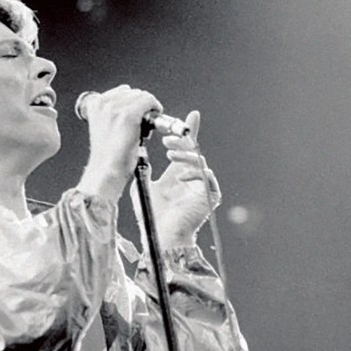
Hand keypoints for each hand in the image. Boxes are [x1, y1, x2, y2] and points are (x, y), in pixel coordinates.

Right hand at [76, 85, 162, 203]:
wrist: (106, 172)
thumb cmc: (107, 156)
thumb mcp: (104, 128)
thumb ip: (113, 113)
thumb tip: (136, 102)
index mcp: (93, 104)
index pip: (121, 91)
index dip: (131, 104)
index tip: (133, 119)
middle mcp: (103, 102)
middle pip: (133, 92)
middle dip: (140, 106)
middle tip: (140, 126)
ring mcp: (115, 108)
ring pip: (142, 96)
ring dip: (148, 109)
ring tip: (143, 128)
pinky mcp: (128, 115)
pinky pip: (149, 101)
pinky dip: (155, 109)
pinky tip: (154, 124)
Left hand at [130, 110, 220, 249]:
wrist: (160, 235)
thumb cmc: (152, 215)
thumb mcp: (143, 185)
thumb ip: (144, 169)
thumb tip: (140, 153)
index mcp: (179, 172)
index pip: (186, 147)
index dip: (191, 131)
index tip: (193, 115)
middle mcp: (192, 176)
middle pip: (194, 150)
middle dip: (181, 140)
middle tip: (166, 138)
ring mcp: (202, 186)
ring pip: (199, 160)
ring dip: (184, 154)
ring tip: (169, 154)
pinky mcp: (210, 195)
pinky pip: (206, 177)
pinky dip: (193, 174)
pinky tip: (180, 177)